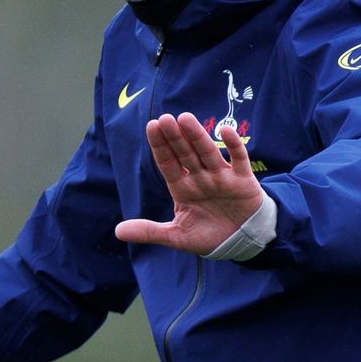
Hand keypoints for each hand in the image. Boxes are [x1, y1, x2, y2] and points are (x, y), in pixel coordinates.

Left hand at [115, 112, 263, 253]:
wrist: (241, 242)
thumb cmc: (209, 236)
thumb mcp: (177, 236)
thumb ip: (149, 231)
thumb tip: (118, 232)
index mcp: (182, 188)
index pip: (168, 163)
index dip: (160, 146)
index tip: (152, 126)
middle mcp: (200, 178)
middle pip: (185, 153)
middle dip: (175, 137)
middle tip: (165, 119)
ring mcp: (221, 177)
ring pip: (207, 152)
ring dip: (197, 136)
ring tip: (186, 119)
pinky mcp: (242, 180)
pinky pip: (238, 159)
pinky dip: (233, 146)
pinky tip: (225, 131)